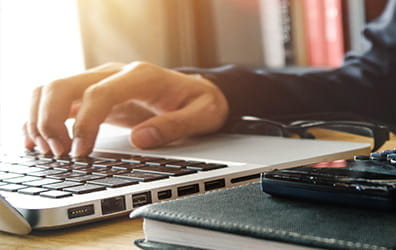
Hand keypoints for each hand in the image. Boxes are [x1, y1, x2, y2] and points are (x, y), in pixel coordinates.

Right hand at [24, 62, 228, 156]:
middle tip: (59, 155)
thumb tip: (140, 140)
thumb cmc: (201, 103)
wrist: (199, 92)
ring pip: (52, 90)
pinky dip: (41, 119)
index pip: (99, 93)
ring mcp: (100, 82)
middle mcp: (115, 74)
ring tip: (50, 152)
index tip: (81, 152)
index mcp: (142, 76)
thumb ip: (175, 127)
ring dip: (41, 120)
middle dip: (50, 121)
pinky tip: (39, 143)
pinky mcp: (91, 95)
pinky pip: (56, 100)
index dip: (84, 123)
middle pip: (63, 86)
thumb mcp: (203, 116)